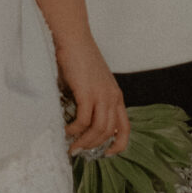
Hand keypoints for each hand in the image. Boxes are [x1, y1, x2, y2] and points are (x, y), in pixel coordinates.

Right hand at [56, 34, 128, 158]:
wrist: (73, 39)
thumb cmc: (79, 59)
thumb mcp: (93, 84)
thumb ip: (92, 102)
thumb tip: (82, 124)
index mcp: (116, 96)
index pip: (125, 127)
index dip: (119, 144)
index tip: (107, 154)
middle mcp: (113, 97)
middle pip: (109, 131)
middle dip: (93, 146)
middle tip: (78, 151)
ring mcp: (102, 95)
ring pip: (98, 129)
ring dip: (84, 141)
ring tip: (72, 146)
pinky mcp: (88, 93)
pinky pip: (83, 120)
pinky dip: (75, 129)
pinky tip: (66, 130)